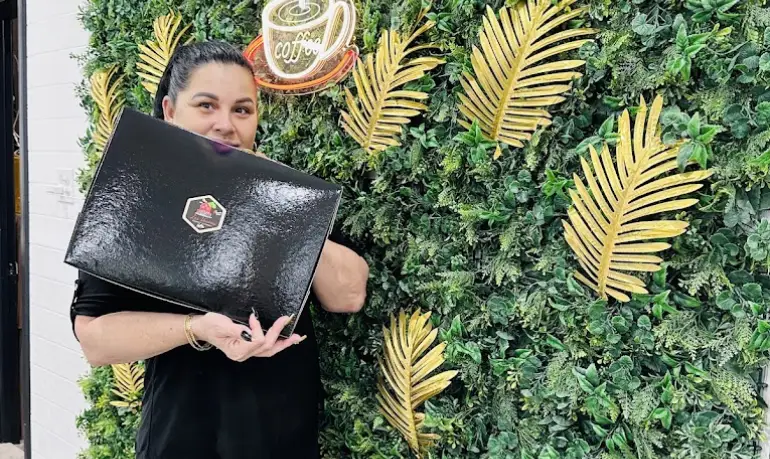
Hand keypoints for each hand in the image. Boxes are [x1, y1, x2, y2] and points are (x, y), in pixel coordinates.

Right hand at [190, 312, 304, 361]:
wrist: (202, 327)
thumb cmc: (210, 325)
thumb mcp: (221, 324)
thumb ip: (236, 329)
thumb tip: (250, 331)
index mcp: (237, 351)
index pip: (256, 342)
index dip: (258, 329)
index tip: (252, 317)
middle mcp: (243, 355)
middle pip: (266, 347)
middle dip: (278, 333)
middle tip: (286, 320)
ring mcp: (247, 353)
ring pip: (269, 350)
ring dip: (283, 343)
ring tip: (296, 337)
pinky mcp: (249, 348)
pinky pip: (266, 349)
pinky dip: (277, 344)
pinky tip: (285, 339)